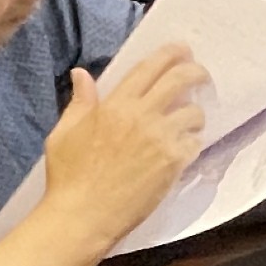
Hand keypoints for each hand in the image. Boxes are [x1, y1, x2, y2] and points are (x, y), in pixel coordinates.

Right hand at [40, 43, 207, 247]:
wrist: (82, 216)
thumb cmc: (69, 176)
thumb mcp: (64, 133)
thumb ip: (80, 102)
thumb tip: (82, 74)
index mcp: (114, 105)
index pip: (149, 68)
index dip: (170, 53)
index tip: (182, 49)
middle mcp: (141, 115)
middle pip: (179, 79)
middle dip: (196, 72)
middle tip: (201, 75)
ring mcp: (160, 138)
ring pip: (194, 112)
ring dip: (196, 115)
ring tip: (191, 123)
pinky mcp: (173, 162)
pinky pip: (196, 143)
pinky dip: (193, 144)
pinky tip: (186, 151)